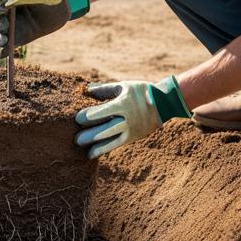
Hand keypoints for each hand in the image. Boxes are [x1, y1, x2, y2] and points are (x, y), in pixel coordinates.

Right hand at [0, 0, 89, 54]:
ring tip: (3, 42)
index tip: (3, 10)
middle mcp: (5, 14)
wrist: (57, 10)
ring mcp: (10, 27)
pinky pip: (5, 47)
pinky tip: (4, 53)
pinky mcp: (16, 39)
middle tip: (5, 27)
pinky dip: (2, 50)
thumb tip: (8, 5)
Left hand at [75, 76, 189, 158]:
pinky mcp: (131, 137)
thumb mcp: (123, 86)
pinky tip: (91, 153)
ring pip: (109, 139)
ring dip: (93, 143)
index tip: (77, 119)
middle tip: (76, 138)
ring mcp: (129, 129)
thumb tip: (86, 90)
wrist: (164, 103)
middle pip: (104, 129)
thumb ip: (104, 89)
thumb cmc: (140, 91)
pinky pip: (115, 145)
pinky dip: (102, 149)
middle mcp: (126, 119)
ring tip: (79, 145)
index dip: (88, 116)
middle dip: (89, 134)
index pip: (102, 112)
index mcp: (123, 104)